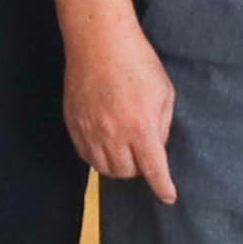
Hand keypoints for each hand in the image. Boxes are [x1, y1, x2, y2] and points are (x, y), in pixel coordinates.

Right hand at [66, 25, 178, 194]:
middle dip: (139, 171)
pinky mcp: (74, 125)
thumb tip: (157, 147)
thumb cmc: (139, 64)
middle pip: (126, 172)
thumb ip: (162, 124)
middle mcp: (114, 135)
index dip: (162, 186)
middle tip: (146, 159)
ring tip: (127, 154)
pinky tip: (107, 147)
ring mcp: (90, 132)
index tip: (169, 197)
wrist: (100, 46)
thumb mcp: (165, 94)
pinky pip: (86, 156)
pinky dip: (98, 158)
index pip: (153, 169)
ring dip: (118, 167)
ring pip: (104, 168)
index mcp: (141, 128)